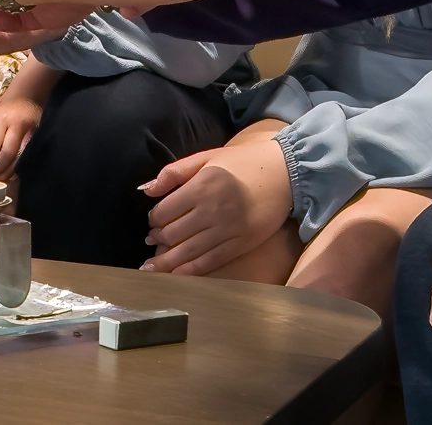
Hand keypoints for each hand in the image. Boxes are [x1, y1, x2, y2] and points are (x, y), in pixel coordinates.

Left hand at [0, 94, 42, 179]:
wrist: (27, 96)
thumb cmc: (3, 107)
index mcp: (3, 118)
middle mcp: (20, 126)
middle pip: (7, 155)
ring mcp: (32, 133)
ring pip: (19, 160)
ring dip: (6, 173)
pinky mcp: (39, 139)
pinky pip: (27, 159)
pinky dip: (17, 169)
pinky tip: (8, 174)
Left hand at [140, 137, 293, 274]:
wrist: (285, 172)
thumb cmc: (243, 162)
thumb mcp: (206, 157)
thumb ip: (174, 172)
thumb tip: (146, 190)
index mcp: (202, 186)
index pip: (165, 210)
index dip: (154, 218)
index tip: (152, 220)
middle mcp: (213, 210)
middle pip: (174, 233)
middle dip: (158, 239)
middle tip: (151, 241)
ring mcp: (228, 230)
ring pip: (189, 252)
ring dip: (167, 261)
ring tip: (151, 266)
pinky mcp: (242, 244)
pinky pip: (211, 261)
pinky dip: (191, 271)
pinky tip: (177, 275)